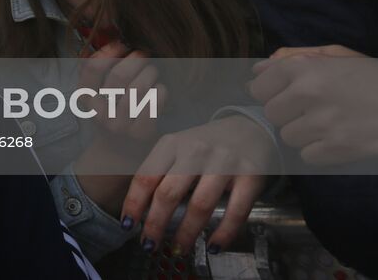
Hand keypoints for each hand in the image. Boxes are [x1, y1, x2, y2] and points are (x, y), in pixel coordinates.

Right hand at [77, 42, 164, 142]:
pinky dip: (160, 91)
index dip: (110, 51)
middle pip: (119, 76)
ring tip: (152, 71)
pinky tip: (159, 89)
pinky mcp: (140, 133)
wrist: (120, 147)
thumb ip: (100, 66)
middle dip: (136, 60)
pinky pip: (154, 103)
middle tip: (144, 55)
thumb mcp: (98, 89)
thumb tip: (116, 39)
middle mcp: (99, 113)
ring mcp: (120, 125)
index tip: (122, 45)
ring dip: (149, 73)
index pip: (92, 67)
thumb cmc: (112, 107)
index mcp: (85, 97)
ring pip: (138, 88)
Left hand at [122, 116, 273, 254]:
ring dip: (186, 233)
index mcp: (172, 144)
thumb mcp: (178, 147)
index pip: (145, 177)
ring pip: (199, 205)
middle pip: (168, 194)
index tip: (127, 225)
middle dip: (155, 224)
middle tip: (149, 245)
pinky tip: (213, 246)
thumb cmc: (207, 144)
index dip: (134, 204)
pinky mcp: (250, 176)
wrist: (250, 128)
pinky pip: (235, 211)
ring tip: (178, 249)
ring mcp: (224, 163)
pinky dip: (223, 234)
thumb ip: (161, 171)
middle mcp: (195, 151)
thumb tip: (141, 209)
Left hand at [249, 45, 377, 164]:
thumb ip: (293, 58)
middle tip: (313, 109)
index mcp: (305, 68)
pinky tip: (338, 138)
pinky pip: (307, 156)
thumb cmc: (377, 78)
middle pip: (271, 114)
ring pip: (287, 136)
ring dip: (303, 133)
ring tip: (329, 123)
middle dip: (287, 113)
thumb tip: (256, 70)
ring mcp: (322, 124)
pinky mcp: (338, 150)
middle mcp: (308, 94)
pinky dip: (319, 151)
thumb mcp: (338, 55)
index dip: (270, 93)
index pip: (258, 87)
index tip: (286, 95)